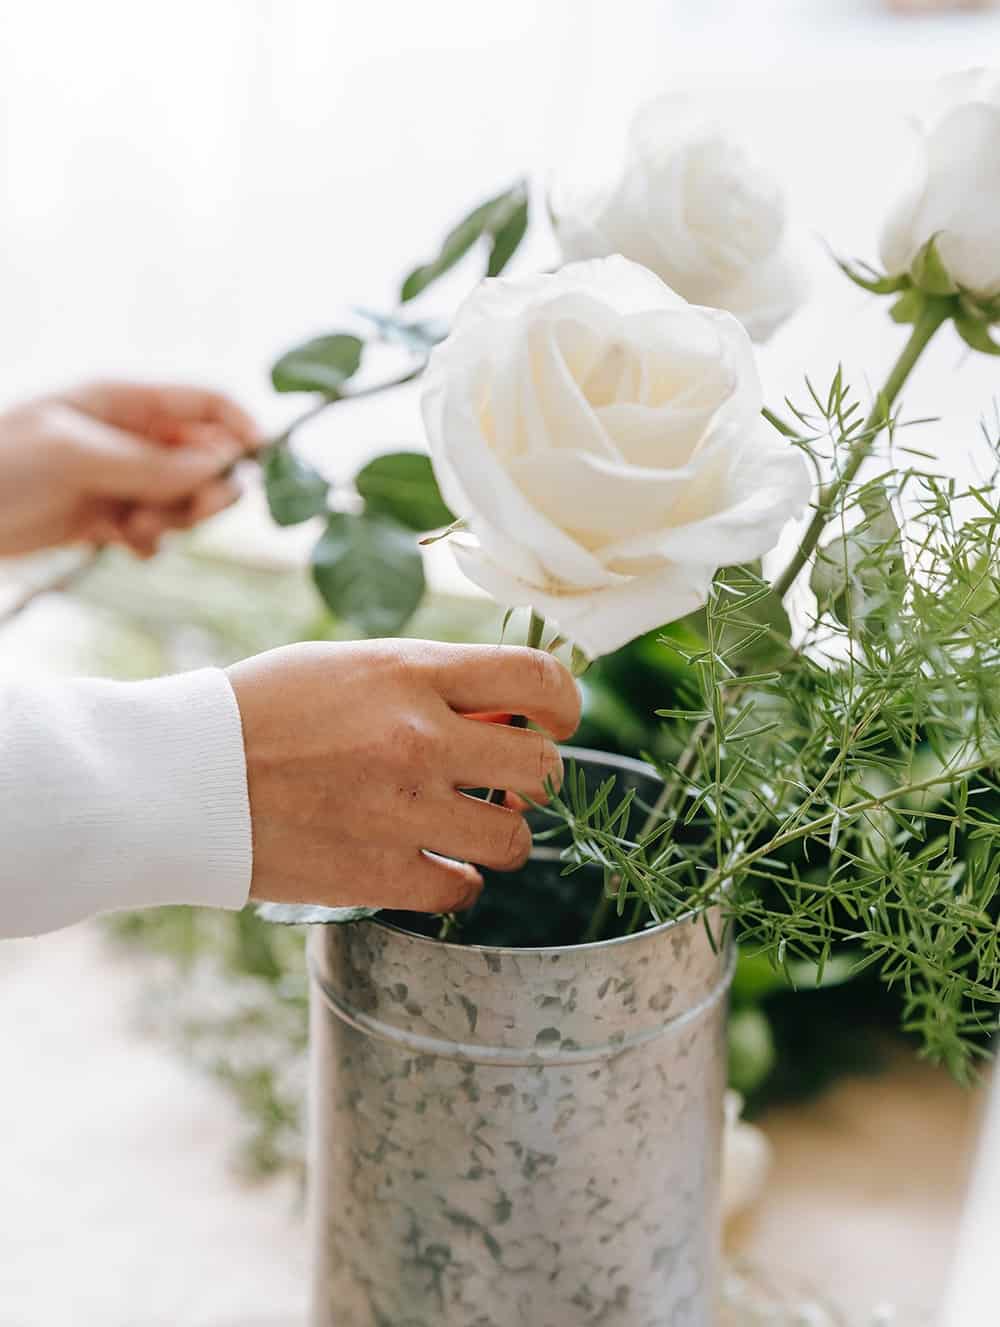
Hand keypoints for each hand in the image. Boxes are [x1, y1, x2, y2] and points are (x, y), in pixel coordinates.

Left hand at [0, 380, 258, 556]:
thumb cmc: (0, 462)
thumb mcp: (78, 455)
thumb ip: (153, 463)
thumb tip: (222, 468)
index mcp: (124, 399)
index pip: (207, 402)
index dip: (241, 429)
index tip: (262, 468)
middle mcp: (128, 434)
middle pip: (204, 456)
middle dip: (205, 488)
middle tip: (194, 513)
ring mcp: (117, 475)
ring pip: (182, 498)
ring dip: (173, 519)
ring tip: (136, 529)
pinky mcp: (102, 514)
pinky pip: (153, 528)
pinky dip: (149, 541)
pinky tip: (124, 545)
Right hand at [228, 639, 580, 913]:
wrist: (184, 776)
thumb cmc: (264, 711)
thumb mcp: (350, 667)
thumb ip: (429, 685)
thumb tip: (501, 717)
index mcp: (412, 674)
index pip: (537, 678)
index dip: (565, 703)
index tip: (556, 722)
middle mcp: (420, 739)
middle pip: (542, 768)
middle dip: (533, 779)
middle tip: (501, 784)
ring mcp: (404, 811)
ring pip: (513, 840)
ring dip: (499, 837)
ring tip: (464, 828)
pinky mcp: (380, 874)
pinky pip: (462, 890)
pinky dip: (454, 881)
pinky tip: (427, 863)